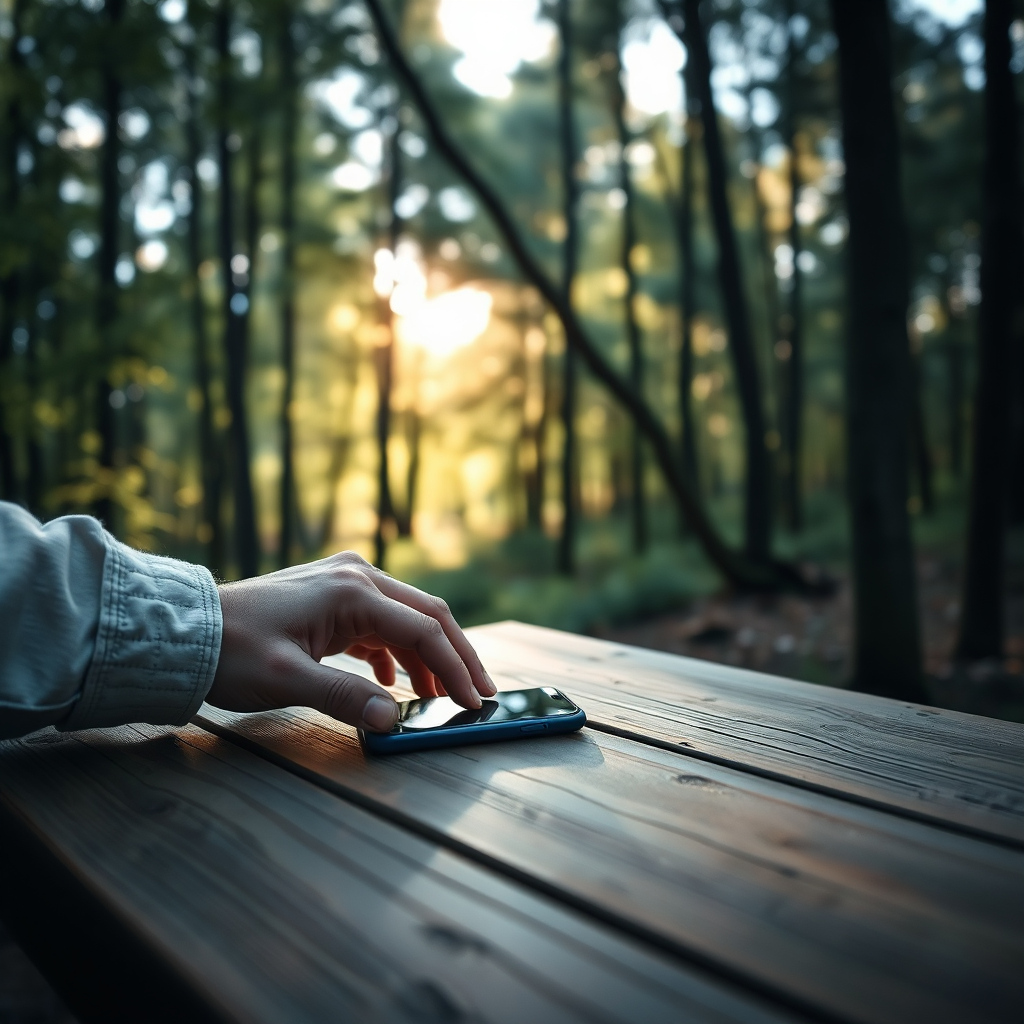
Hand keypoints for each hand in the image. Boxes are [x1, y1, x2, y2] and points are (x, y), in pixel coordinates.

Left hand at [206, 552, 496, 732]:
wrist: (186, 630)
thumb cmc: (231, 652)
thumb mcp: (287, 681)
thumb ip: (345, 698)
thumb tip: (392, 722)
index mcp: (352, 591)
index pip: (423, 630)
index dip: (454, 668)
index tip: (473, 701)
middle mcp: (356, 576)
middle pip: (426, 615)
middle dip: (456, 656)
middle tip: (480, 692)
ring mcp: (344, 581)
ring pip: (406, 618)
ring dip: (427, 655)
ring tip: (442, 694)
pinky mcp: (332, 595)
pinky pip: (381, 622)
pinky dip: (396, 650)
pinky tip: (396, 679)